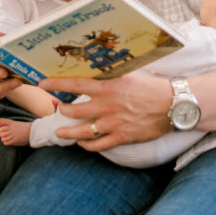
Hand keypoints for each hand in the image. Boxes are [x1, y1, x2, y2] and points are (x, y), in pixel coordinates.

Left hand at [40, 73, 172, 151]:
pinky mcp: (121, 137)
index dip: (56, 84)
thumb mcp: (128, 75)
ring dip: (67, 132)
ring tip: (60, 131)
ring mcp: (113, 124)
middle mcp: (107, 106)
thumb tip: (95, 69)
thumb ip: (110, 76)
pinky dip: (87, 145)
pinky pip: (97, 145)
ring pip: (81, 131)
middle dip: (61, 110)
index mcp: (108, 87)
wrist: (172, 105)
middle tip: (57, 108)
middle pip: (73, 111)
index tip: (43, 83)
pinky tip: (82, 143)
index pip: (75, 85)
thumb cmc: (151, 87)